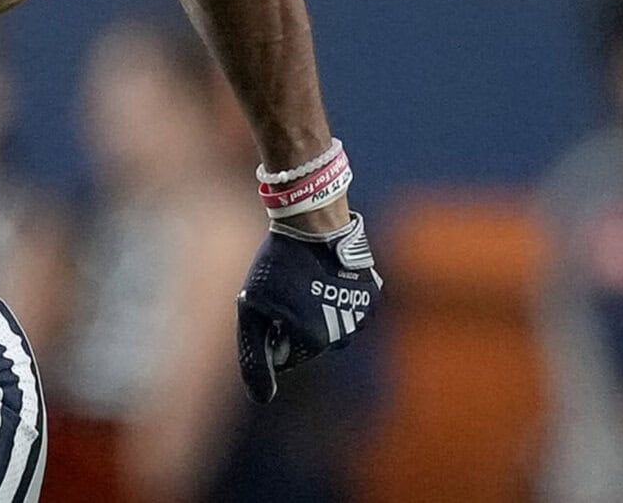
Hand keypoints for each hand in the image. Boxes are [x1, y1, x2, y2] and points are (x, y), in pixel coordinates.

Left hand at [237, 211, 382, 402]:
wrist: (312, 224)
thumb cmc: (276, 266)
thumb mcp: (250, 309)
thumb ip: (253, 356)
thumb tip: (262, 399)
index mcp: (313, 341)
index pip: (285, 357)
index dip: (270, 331)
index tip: (268, 306)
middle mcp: (344, 335)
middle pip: (310, 344)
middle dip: (294, 323)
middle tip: (285, 291)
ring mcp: (361, 316)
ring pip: (332, 326)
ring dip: (316, 311)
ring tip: (305, 281)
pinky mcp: (372, 297)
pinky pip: (349, 308)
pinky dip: (336, 297)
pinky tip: (325, 277)